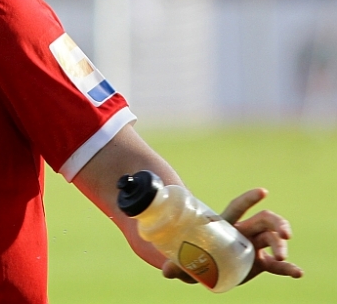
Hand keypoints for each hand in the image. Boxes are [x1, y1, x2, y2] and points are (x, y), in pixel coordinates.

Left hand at [162, 188, 303, 283]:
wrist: (206, 265)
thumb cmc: (195, 254)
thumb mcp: (185, 259)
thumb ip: (177, 266)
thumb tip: (166, 272)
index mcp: (225, 223)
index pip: (238, 208)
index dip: (249, 199)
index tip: (263, 192)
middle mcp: (243, 231)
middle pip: (264, 221)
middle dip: (277, 224)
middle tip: (284, 235)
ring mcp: (254, 246)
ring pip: (273, 239)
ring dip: (281, 246)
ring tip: (283, 257)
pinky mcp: (260, 263)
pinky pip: (277, 265)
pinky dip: (288, 268)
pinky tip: (299, 273)